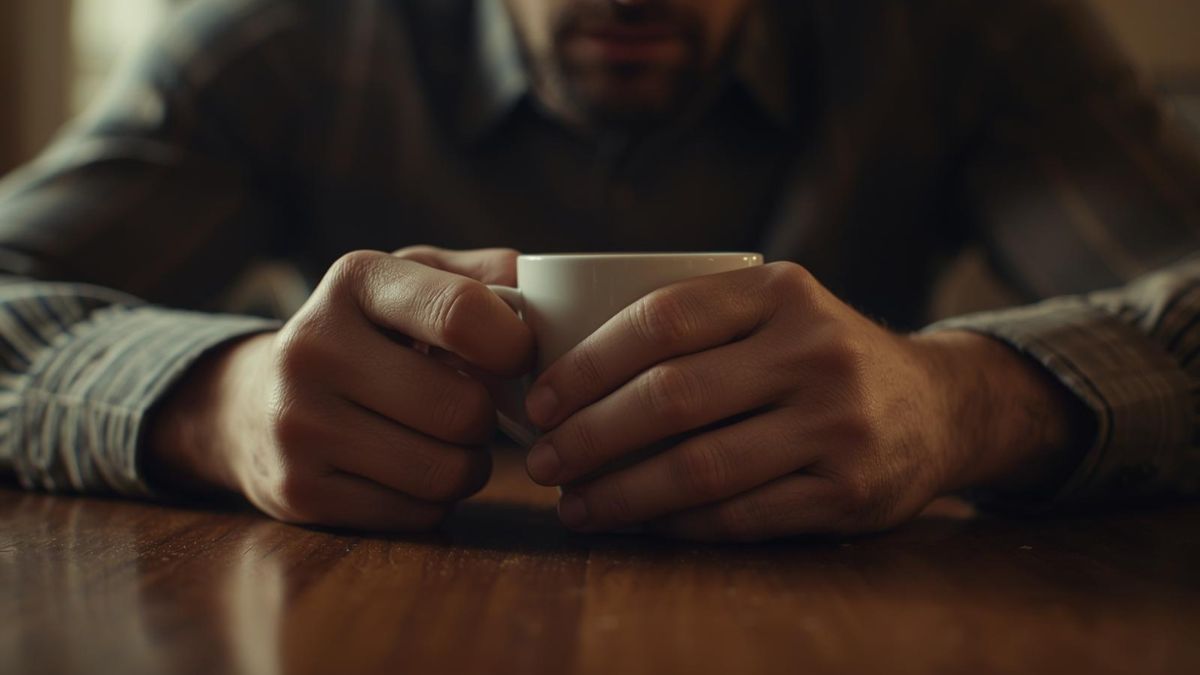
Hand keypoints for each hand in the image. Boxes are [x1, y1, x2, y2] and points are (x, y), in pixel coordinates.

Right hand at [147, 246, 532, 530]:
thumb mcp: (412, 281)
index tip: (518, 357)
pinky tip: (408, 469)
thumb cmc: (365, 334)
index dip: (515, 346)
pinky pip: (416, 513)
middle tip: (471, 409)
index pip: (462, 313)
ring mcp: (299, 424)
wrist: (254, 400)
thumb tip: (549, 289)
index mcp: (355, 280)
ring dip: (468, 464)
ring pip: (445, 471)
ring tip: (445, 441)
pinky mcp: (299, 491)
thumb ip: (484, 276)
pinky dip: (432, 500)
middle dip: (486, 417)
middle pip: (462, 409)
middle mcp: (314, 346)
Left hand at [523, 263, 1088, 540]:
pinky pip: (738, 517)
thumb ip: (695, 321)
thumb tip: (561, 364)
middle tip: (541, 462)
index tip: (539, 400)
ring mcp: (837, 424)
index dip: (586, 364)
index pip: (661, 318)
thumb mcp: (775, 310)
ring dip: (621, 493)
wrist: (938, 407)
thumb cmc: (820, 356)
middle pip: (672, 397)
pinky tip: (638, 523)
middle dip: (589, 436)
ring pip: (699, 468)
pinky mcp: (848, 491)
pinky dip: (675, 525)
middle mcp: (814, 350)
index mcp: (780, 291)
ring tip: (574, 504)